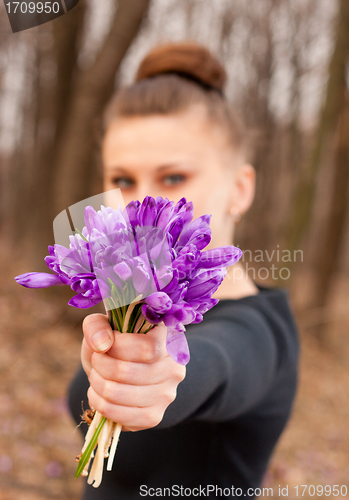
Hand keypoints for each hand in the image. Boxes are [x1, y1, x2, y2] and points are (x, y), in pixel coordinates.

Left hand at [81, 313, 185, 431]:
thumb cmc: (116, 344)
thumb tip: (102, 344)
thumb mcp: (104, 325)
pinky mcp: (154, 416)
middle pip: (127, 372)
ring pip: (118, 394)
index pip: (147, 348)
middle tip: (96, 360)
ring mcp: (166, 395)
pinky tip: (98, 393)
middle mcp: (174, 368)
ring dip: (97, 384)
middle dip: (100, 365)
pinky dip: (99, 403)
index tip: (105, 344)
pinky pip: (119, 415)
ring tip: (96, 376)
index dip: (117, 346)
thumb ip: (98, 325)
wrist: (123, 371)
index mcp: (169, 339)